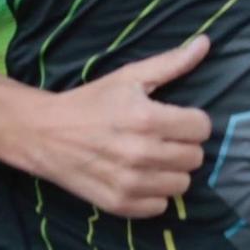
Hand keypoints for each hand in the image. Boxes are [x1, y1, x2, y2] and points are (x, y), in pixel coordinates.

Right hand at [25, 36, 214, 218]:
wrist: (44, 133)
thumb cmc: (91, 101)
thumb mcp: (129, 76)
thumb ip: (171, 62)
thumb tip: (205, 43)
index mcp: (147, 118)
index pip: (202, 128)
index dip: (193, 121)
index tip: (176, 119)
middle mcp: (141, 153)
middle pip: (195, 158)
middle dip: (184, 145)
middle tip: (163, 138)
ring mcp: (130, 183)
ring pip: (182, 184)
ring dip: (172, 171)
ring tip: (153, 158)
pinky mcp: (119, 204)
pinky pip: (160, 207)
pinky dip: (154, 194)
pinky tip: (140, 177)